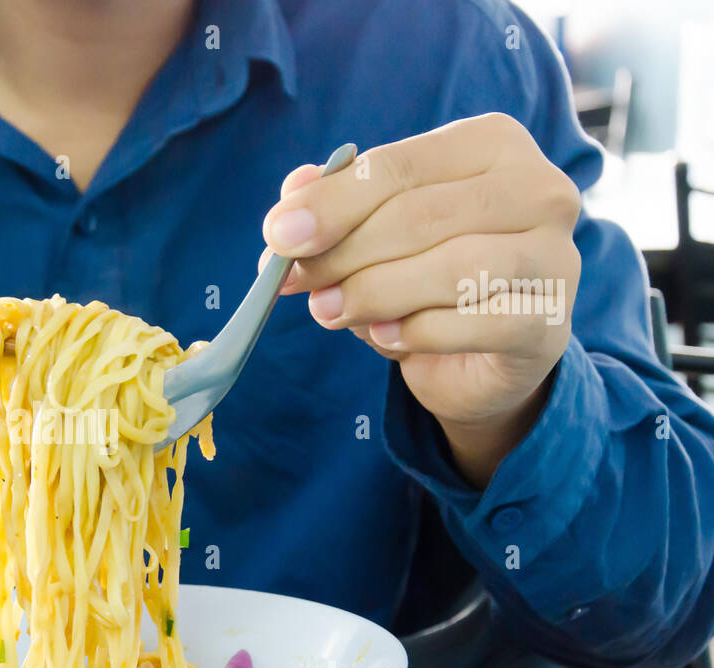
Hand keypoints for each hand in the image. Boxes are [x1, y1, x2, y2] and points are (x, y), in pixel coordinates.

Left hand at [262, 114, 581, 486]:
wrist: (479, 356)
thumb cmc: (421, 277)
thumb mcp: (370, 235)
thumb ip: (334, 207)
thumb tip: (293, 189)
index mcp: (491, 144)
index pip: (397, 166)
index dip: (329, 205)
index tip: (277, 237)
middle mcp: (539, 188)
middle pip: (420, 215)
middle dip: (344, 253)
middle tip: (298, 282)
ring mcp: (557, 255)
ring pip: (455, 267)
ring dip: (377, 293)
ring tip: (331, 310)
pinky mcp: (552, 322)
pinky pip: (480, 323)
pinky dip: (420, 332)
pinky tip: (386, 337)